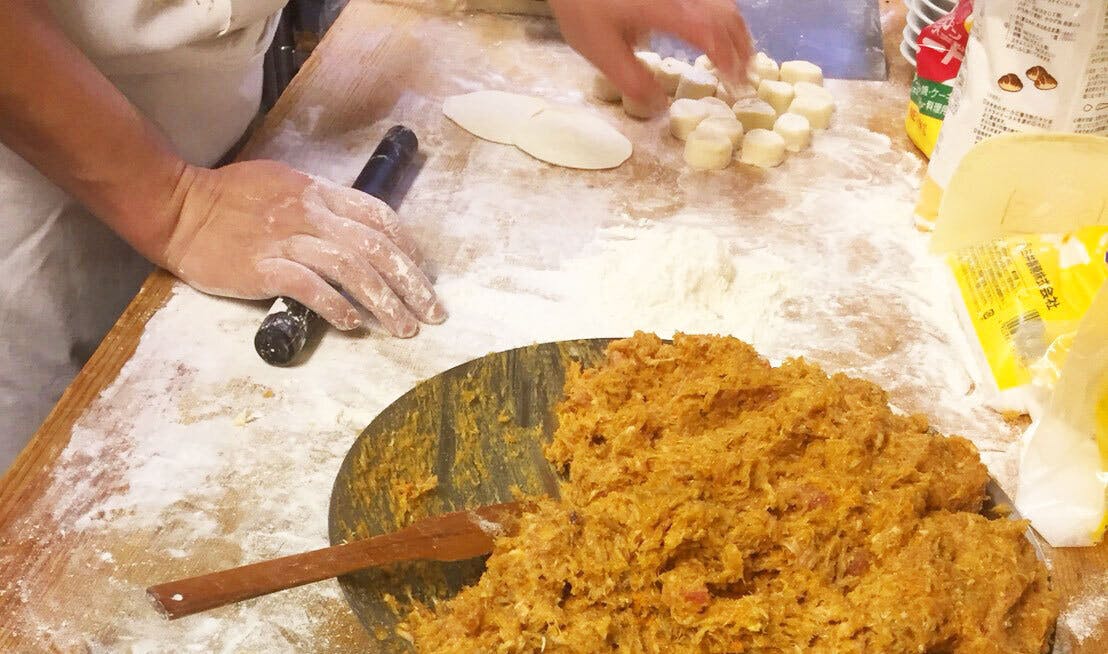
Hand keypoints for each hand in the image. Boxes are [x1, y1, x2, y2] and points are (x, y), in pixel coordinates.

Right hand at [159, 161, 445, 336]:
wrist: (178, 207)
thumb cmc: (229, 199)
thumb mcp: (285, 187)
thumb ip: (322, 207)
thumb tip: (355, 233)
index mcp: (319, 193)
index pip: (379, 217)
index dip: (407, 247)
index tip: (422, 274)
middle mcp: (310, 213)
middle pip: (375, 248)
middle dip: (411, 284)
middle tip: (431, 313)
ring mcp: (286, 239)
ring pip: (351, 270)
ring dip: (383, 302)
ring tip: (403, 327)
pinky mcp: (263, 266)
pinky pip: (309, 287)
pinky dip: (335, 306)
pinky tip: (352, 325)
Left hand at [549, 0, 753, 108]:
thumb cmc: (583, 6)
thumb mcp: (600, 50)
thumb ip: (630, 79)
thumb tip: (658, 105)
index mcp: (666, 11)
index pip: (710, 34)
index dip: (728, 59)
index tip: (734, 83)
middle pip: (726, 15)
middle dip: (741, 46)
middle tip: (744, 73)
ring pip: (722, 3)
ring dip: (735, 30)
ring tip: (737, 55)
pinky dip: (721, 16)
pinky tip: (715, 31)